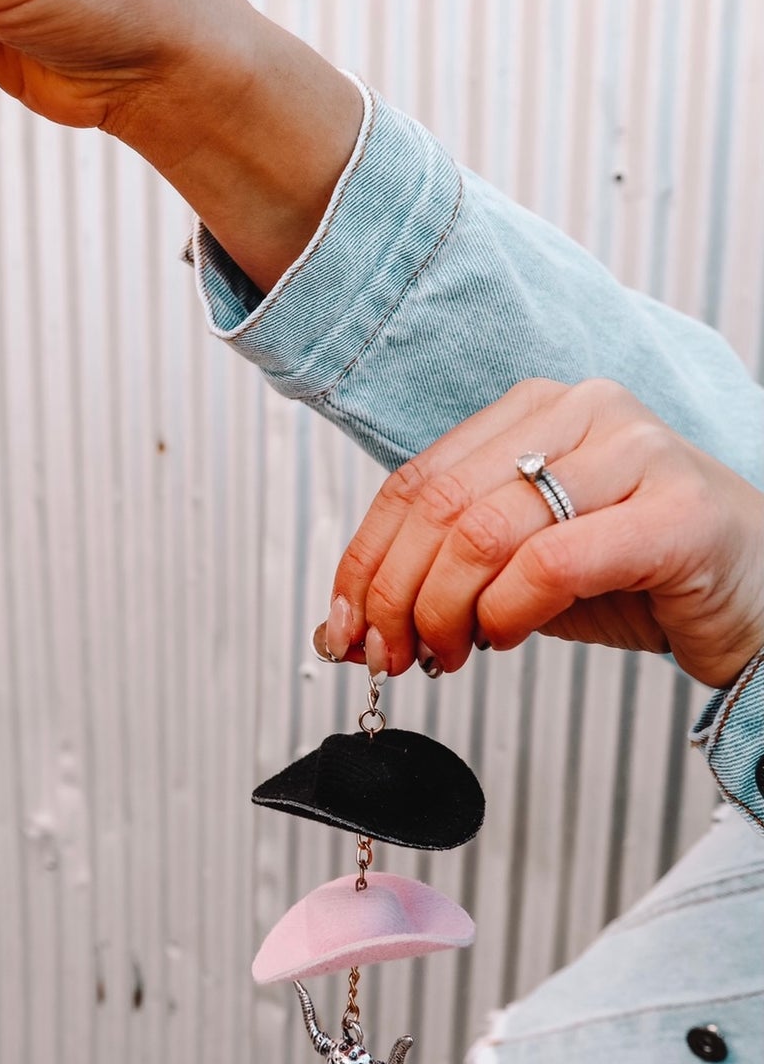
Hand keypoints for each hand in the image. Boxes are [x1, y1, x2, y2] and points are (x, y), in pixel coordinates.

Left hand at [322, 379, 763, 689]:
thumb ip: (442, 578)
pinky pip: (553, 562)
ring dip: (447, 611)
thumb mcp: (520, 570)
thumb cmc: (639, 576)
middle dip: (398, 595)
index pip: (416, 481)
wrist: (758, 600)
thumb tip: (342, 627)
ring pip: (486, 531)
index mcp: (537, 408)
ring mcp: (637, 451)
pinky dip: (508, 612)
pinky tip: (504, 638)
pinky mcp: (677, 511)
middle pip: (442, 506)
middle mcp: (584, 411)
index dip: (366, 561)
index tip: (345, 626)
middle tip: (392, 655)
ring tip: (449, 653)